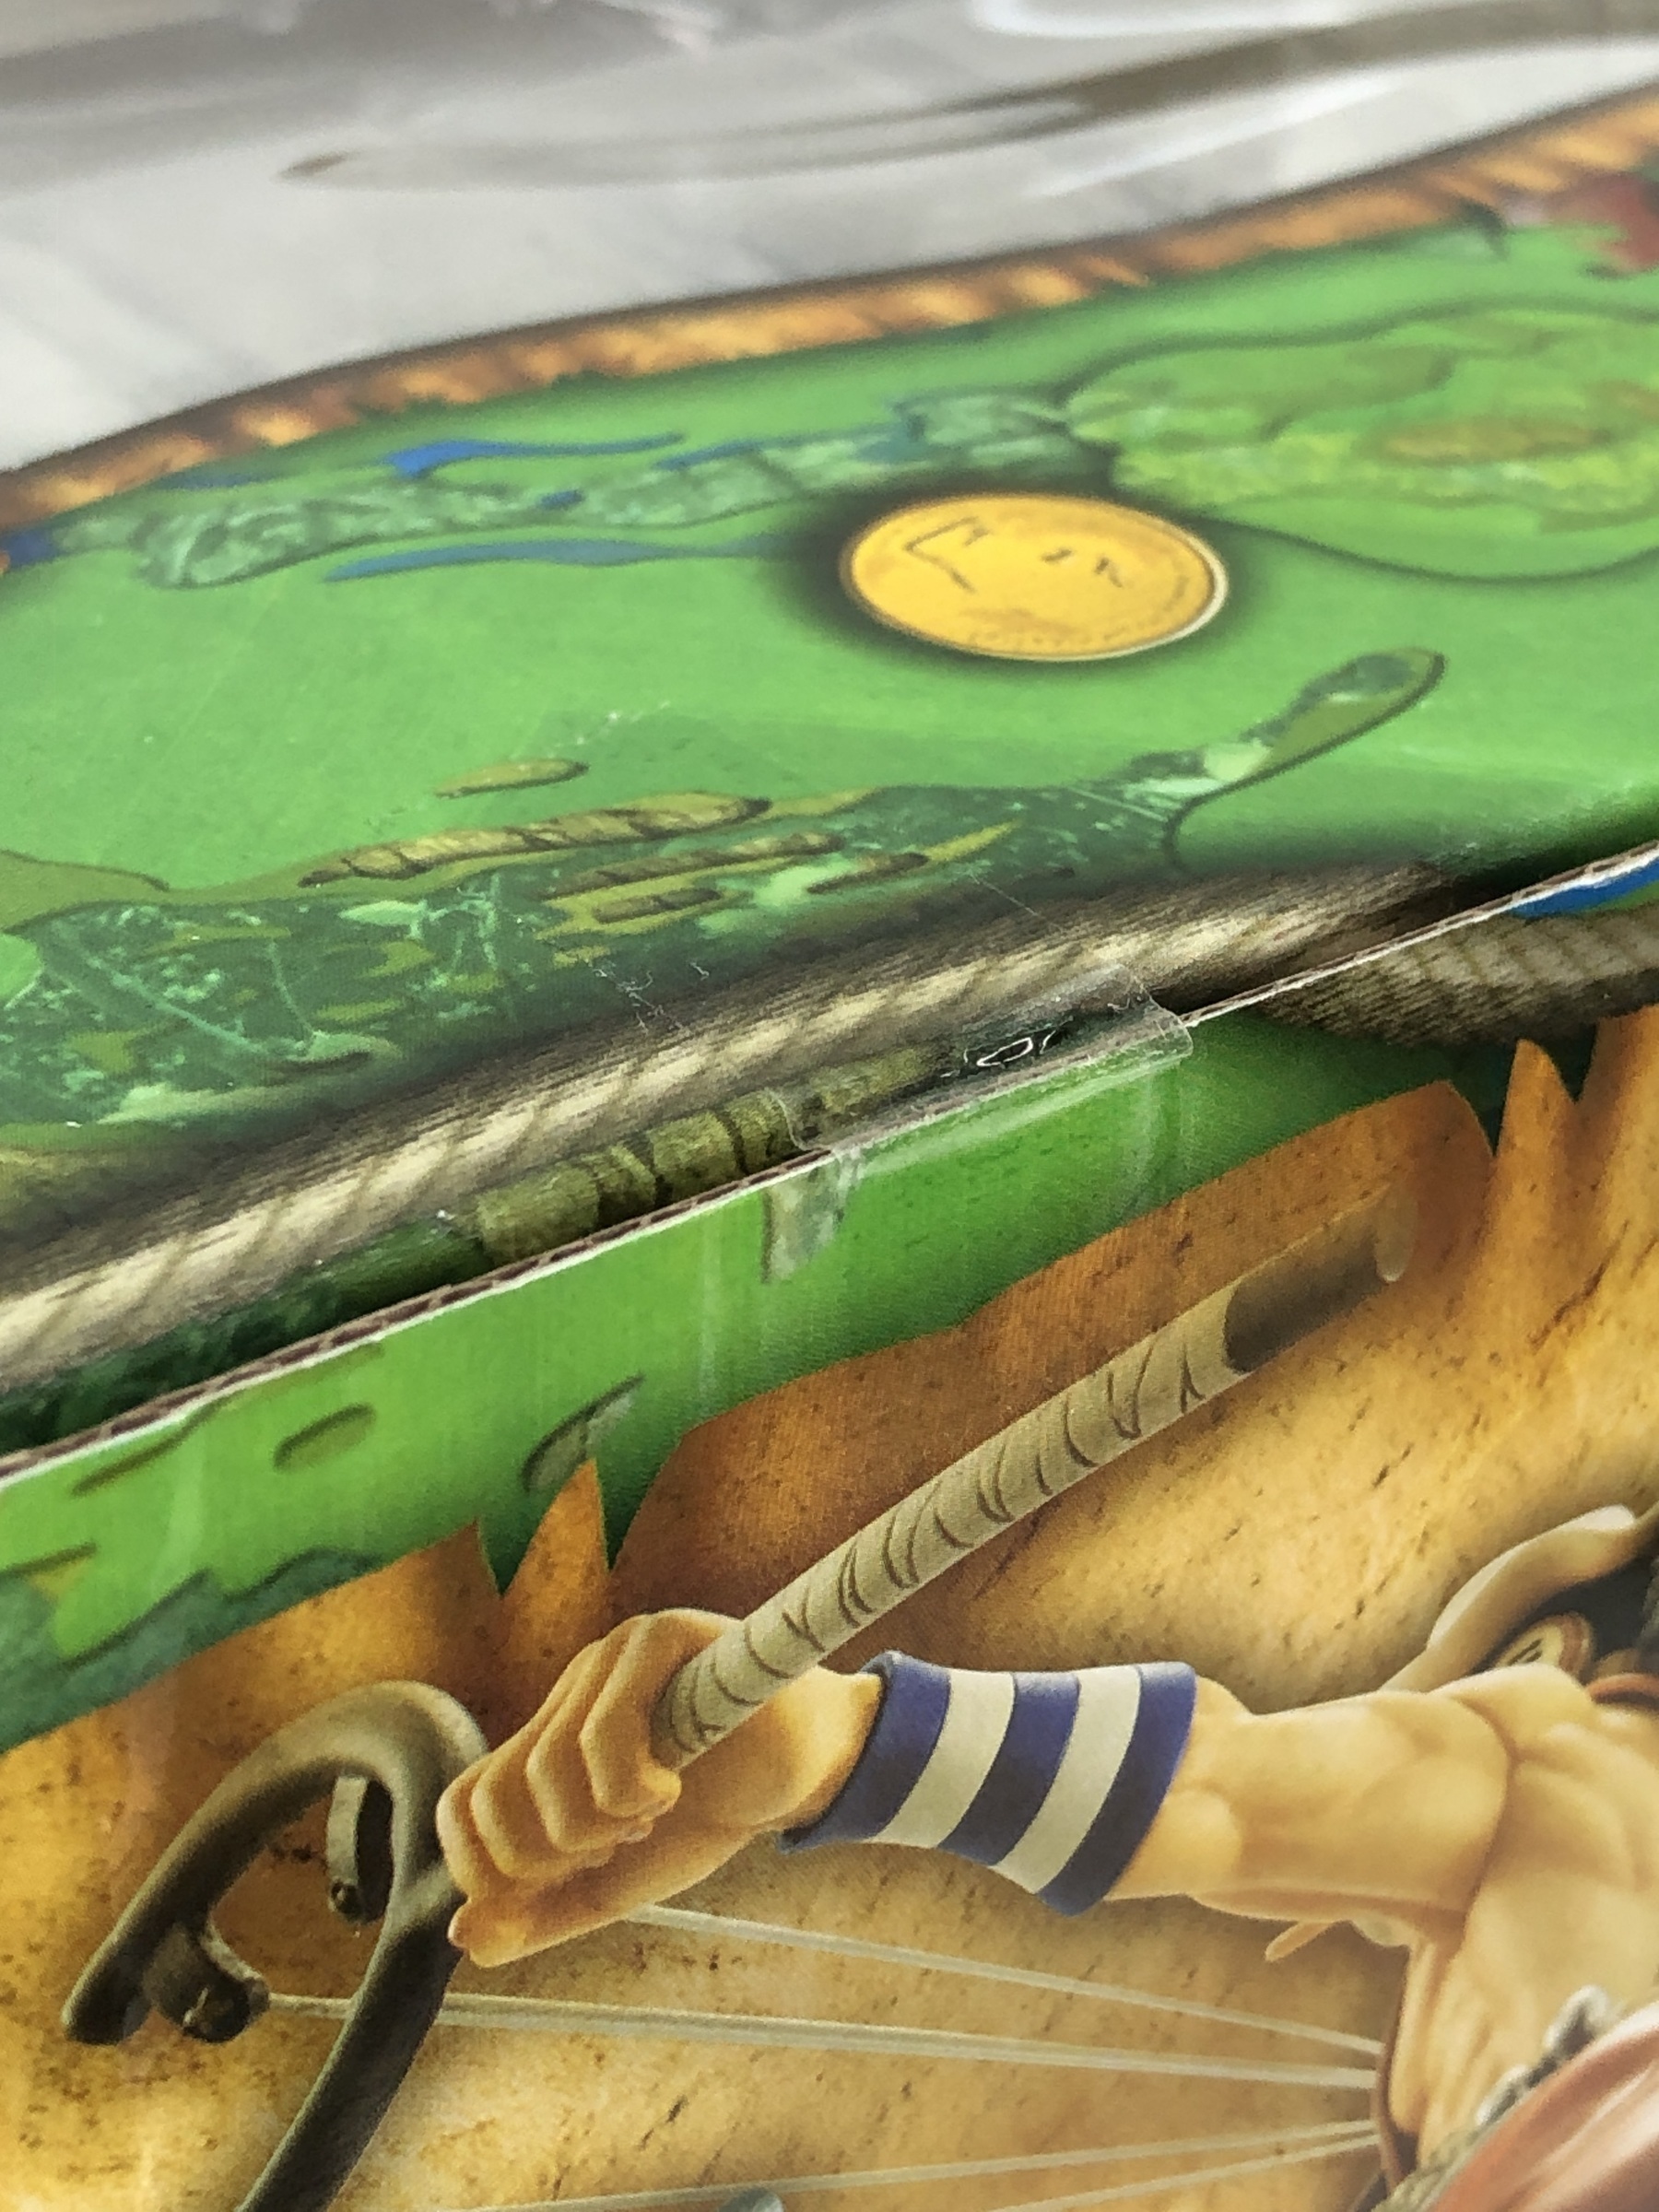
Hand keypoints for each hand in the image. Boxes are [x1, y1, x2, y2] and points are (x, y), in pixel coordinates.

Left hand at [436, 1609, 881, 1965]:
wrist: (809, 1767)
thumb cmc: (711, 1813)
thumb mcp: (617, 1880)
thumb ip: (543, 1912)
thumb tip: (465, 1936)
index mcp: (547, 1738)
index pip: (463, 1804)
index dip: (492, 1868)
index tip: (565, 1881)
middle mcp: (566, 1690)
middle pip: (496, 1798)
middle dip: (549, 1858)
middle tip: (614, 1848)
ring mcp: (609, 1659)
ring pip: (546, 1771)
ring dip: (600, 1825)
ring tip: (651, 1814)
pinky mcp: (657, 1640)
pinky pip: (602, 1735)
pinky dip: (631, 1791)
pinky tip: (670, 1789)